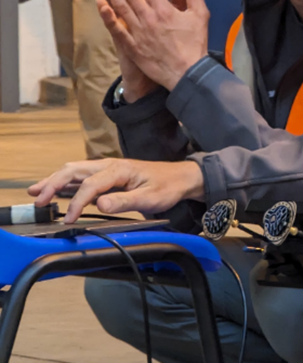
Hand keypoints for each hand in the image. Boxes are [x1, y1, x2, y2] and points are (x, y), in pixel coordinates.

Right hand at [28, 159, 204, 222]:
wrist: (182, 178)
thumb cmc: (168, 187)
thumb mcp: (150, 198)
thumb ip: (125, 201)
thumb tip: (100, 205)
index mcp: (118, 169)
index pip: (89, 186)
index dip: (77, 203)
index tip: (69, 219)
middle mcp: (109, 165)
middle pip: (74, 171)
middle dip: (53, 183)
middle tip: (37, 199)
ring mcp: (108, 169)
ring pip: (75, 171)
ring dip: (55, 180)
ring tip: (37, 192)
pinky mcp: (108, 175)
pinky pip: (82, 176)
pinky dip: (66, 182)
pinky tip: (56, 190)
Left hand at [95, 0, 209, 89]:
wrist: (188, 74)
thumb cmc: (195, 44)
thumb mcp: (200, 14)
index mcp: (164, 8)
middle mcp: (148, 17)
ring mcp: (137, 32)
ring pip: (119, 5)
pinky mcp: (132, 46)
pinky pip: (117, 29)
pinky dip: (107, 16)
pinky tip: (100, 2)